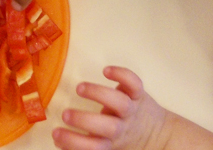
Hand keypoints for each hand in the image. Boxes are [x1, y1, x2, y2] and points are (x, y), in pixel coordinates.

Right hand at [52, 66, 168, 149]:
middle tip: (65, 114)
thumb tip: (58, 139)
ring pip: (120, 103)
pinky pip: (134, 84)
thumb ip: (85, 143)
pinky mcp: (139, 95)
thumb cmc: (123, 139)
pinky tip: (106, 71)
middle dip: (85, 120)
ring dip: (99, 94)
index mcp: (112, 144)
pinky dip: (122, 75)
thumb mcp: (106, 146)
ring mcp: (131, 110)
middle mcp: (122, 128)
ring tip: (79, 88)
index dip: (74, 142)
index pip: (93, 147)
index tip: (55, 134)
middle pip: (109, 128)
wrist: (157, 134)